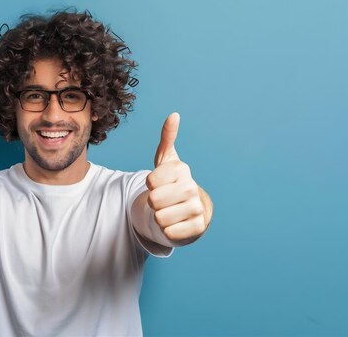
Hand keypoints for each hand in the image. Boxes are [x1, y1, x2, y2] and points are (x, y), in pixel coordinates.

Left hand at [146, 112, 205, 243]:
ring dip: (159, 218)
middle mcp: (192, 187)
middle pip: (154, 200)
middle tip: (163, 200)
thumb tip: (174, 115)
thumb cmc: (172, 183)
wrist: (190, 210)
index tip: (158, 184)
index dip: (149, 185)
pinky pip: (170, 233)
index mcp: (182, 170)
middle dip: (153, 203)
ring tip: (169, 211)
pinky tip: (176, 223)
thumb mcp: (166, 161)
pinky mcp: (198, 228)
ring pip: (160, 218)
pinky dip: (168, 231)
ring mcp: (197, 208)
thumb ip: (167, 138)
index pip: (150, 181)